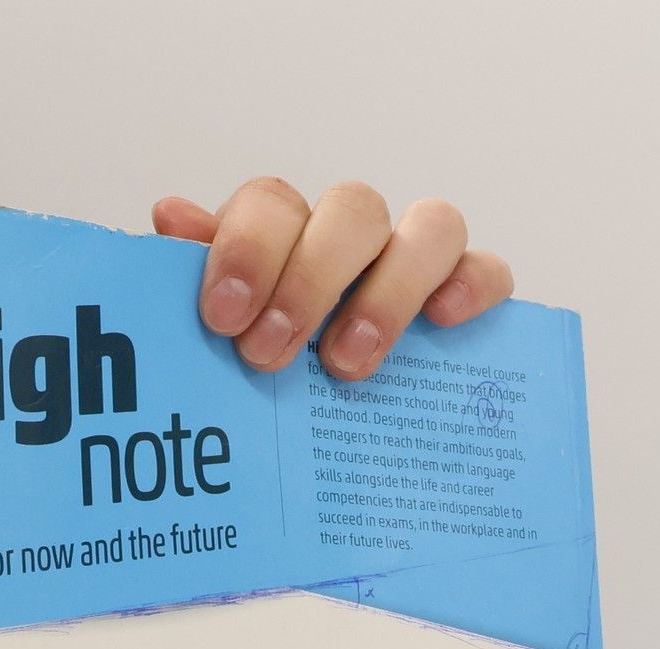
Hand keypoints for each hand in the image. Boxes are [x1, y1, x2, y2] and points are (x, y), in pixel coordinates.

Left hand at [152, 179, 511, 382]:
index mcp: (289, 235)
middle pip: (352, 209)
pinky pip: (488, 269)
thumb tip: (171, 217)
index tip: (223, 317)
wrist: (327, 433)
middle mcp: (354, 235)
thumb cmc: (272, 367)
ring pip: (429, 227)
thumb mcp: (230, 331)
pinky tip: (444, 320)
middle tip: (270, 354)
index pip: (273, 203)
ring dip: (388, 291)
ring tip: (347, 362)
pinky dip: (473, 284)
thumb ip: (201, 278)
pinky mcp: (469, 294)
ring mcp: (416, 260)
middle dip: (310, 281)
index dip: (248, 249)